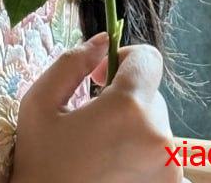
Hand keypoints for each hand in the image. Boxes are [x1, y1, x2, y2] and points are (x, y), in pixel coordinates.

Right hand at [11, 33, 182, 182]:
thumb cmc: (41, 164)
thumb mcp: (40, 103)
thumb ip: (73, 62)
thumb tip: (104, 41)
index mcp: (129, 109)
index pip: (148, 59)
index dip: (123, 58)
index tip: (100, 78)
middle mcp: (160, 138)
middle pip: (150, 96)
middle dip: (124, 100)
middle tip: (92, 121)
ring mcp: (170, 169)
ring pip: (155, 126)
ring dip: (133, 128)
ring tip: (101, 149)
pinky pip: (161, 157)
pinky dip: (142, 156)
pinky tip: (114, 169)